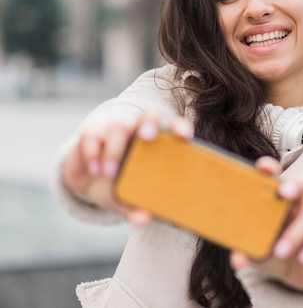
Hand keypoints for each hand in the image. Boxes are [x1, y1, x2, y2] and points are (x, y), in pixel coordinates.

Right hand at [61, 107, 193, 225]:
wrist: (87, 177)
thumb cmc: (118, 182)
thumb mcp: (127, 196)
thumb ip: (136, 206)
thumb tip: (144, 219)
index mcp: (157, 142)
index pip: (174, 128)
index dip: (181, 128)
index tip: (185, 136)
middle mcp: (138, 130)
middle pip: (149, 115)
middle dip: (150, 122)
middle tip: (148, 136)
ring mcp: (116, 128)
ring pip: (119, 127)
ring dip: (115, 150)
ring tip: (110, 172)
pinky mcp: (92, 132)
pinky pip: (93, 137)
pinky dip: (93, 154)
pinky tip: (95, 170)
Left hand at [230, 157, 302, 292]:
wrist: (294, 268)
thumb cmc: (271, 247)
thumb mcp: (255, 248)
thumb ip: (246, 250)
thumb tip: (238, 260)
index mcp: (276, 200)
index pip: (275, 176)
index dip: (270, 169)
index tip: (263, 168)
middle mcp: (297, 204)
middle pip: (302, 184)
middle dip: (294, 184)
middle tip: (284, 192)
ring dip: (294, 234)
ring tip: (279, 251)